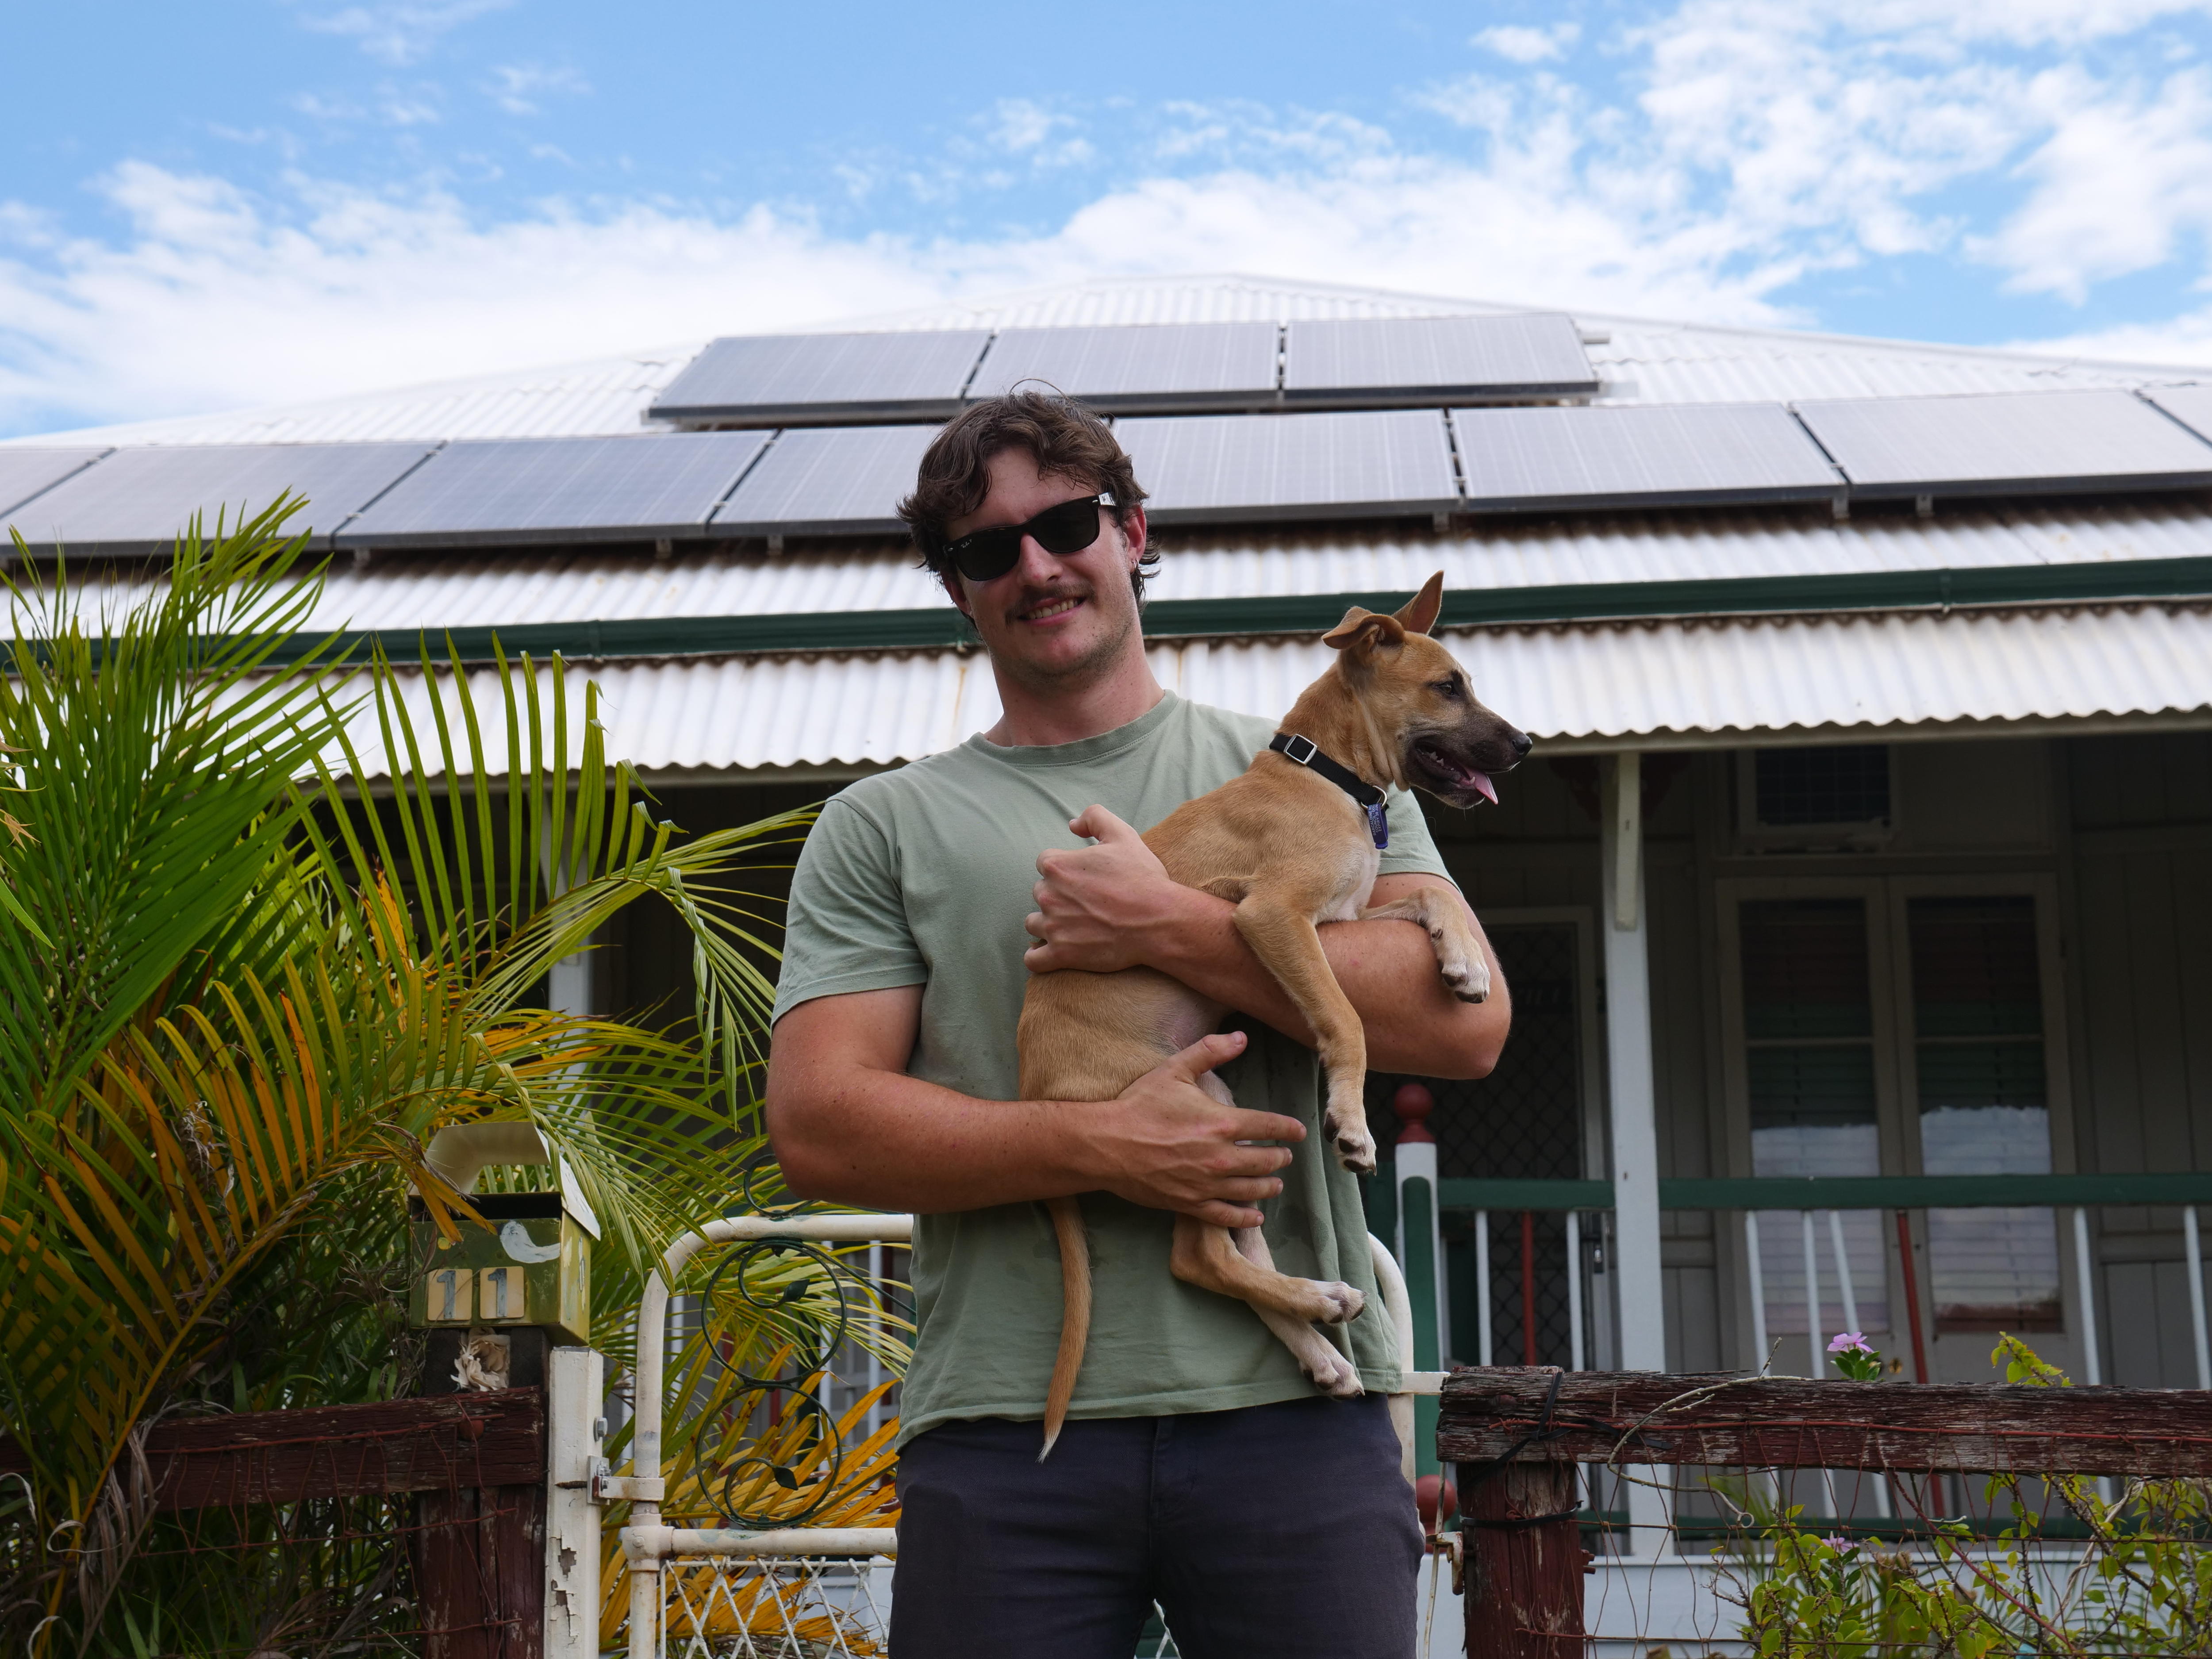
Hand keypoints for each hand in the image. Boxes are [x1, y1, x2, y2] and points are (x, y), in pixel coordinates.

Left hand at [1024, 805, 1189, 974]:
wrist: (1158, 921)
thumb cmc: (1142, 879)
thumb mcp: (1123, 835)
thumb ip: (1095, 818)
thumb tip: (1072, 824)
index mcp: (1058, 866)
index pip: (1046, 863)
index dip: (1064, 869)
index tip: (1082, 878)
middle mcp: (1049, 896)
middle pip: (1040, 892)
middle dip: (1057, 896)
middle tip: (1082, 902)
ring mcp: (1053, 927)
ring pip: (1033, 924)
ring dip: (1046, 924)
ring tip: (1069, 926)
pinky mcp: (1061, 955)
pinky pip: (1033, 959)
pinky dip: (1037, 956)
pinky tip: (1048, 952)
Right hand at [1081, 1031, 1307, 1228]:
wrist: (1106, 1145)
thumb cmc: (1139, 1106)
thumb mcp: (1174, 1071)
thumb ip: (1210, 1052)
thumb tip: (1242, 1037)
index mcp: (1221, 1123)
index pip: (1269, 1126)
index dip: (1288, 1128)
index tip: (1298, 1131)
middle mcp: (1221, 1157)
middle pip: (1265, 1161)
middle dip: (1280, 1158)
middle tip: (1284, 1156)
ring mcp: (1207, 1184)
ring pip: (1251, 1190)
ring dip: (1269, 1186)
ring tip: (1275, 1184)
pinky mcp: (1190, 1204)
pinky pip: (1226, 1216)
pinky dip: (1245, 1218)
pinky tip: (1255, 1217)